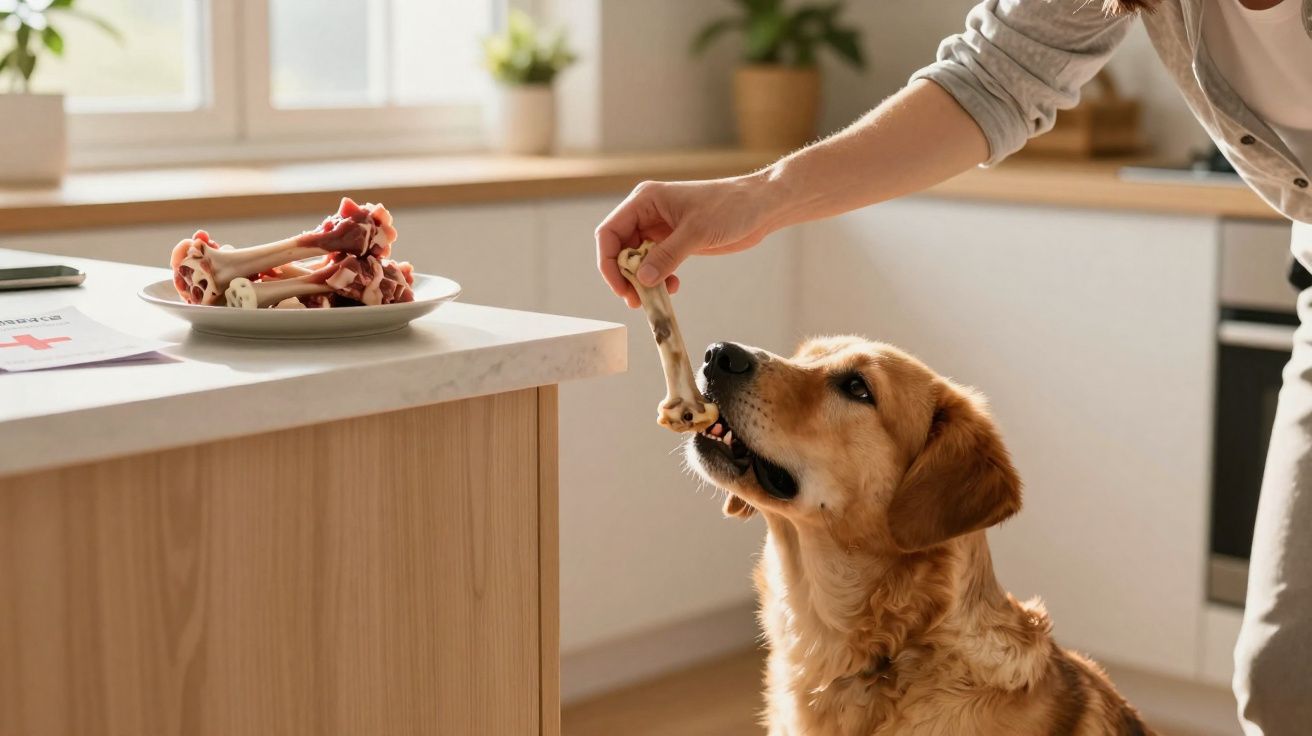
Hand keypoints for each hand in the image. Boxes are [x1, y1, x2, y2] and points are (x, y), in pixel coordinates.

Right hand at [595, 173, 778, 307]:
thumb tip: (642, 279)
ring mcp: (660, 228)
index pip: (610, 232)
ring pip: (637, 260)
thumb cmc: (731, 206)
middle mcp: (647, 213)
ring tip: (654, 299)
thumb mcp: (696, 232)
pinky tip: (673, 287)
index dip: (608, 262)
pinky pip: (656, 264)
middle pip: (619, 249)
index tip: (620, 287)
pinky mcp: (675, 242)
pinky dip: (659, 279)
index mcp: (645, 200)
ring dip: (642, 281)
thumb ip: (667, 256)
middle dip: (625, 276)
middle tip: (636, 300)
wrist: (760, 206)